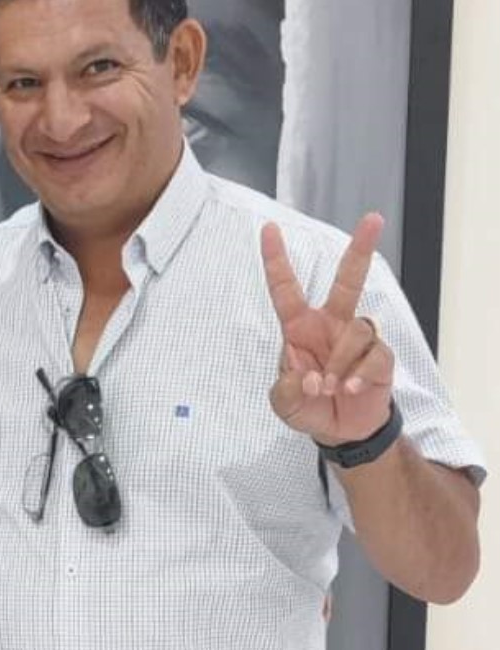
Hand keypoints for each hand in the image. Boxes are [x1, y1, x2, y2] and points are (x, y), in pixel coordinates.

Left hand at [260, 214, 394, 445]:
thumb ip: (288, 390)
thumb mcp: (284, 402)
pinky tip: (350, 389)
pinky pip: (374, 356)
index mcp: (299, 326)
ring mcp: (357, 338)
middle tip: (373, 219)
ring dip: (341, 361)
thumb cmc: (308, 404)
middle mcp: (331, 323)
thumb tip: (310, 378)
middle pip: (348, 280)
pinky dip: (359, 374)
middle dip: (360, 250)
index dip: (276, 259)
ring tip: (331, 387)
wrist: (339, 430)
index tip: (269, 228)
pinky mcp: (380, 358)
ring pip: (358, 330)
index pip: (285, 288)